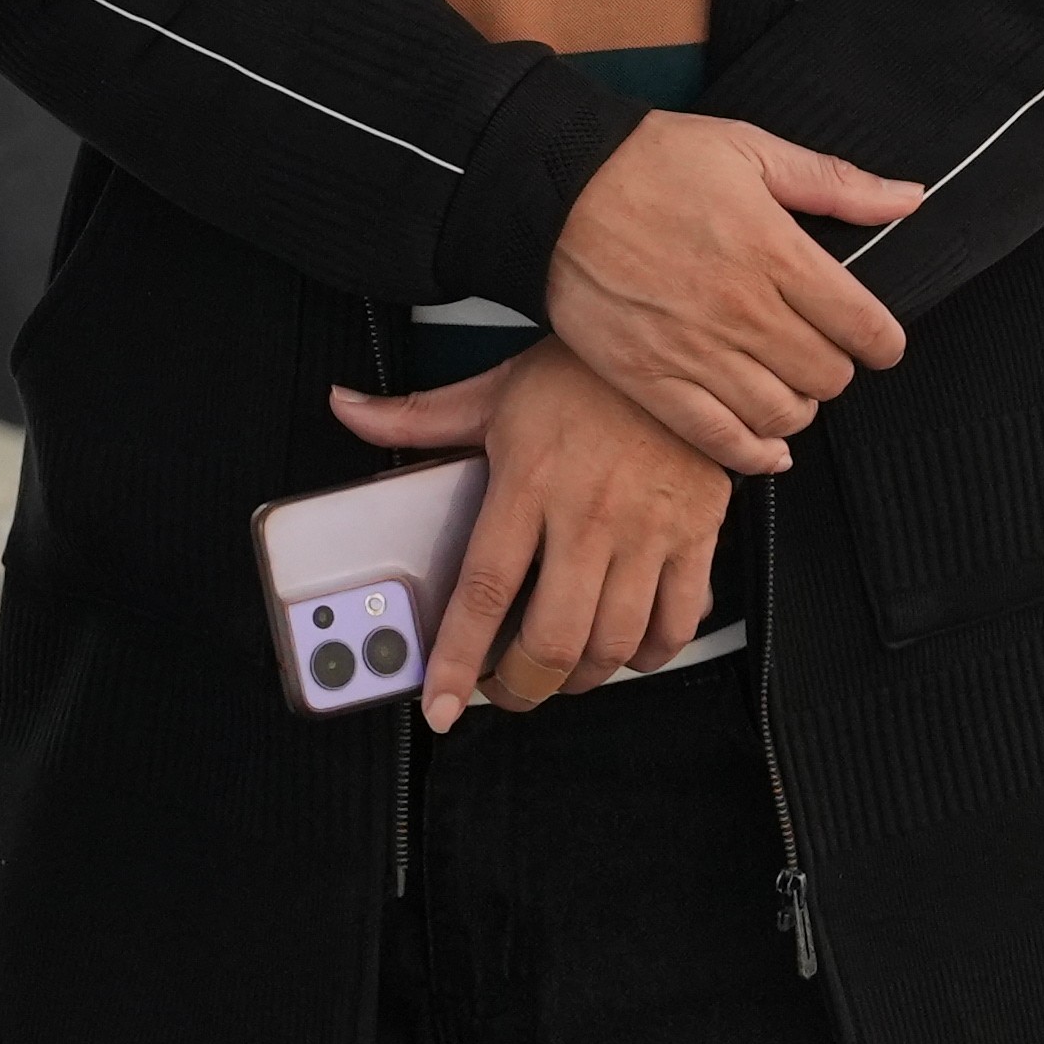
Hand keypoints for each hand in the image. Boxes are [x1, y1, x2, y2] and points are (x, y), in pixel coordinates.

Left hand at [331, 356, 732, 726]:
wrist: (676, 341)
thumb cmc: (582, 370)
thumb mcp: (492, 390)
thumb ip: (416, 418)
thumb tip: (346, 408)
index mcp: (527, 484)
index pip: (483, 591)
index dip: (458, 659)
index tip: (439, 703)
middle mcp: (588, 515)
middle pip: (552, 639)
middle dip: (522, 688)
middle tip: (505, 690)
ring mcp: (647, 530)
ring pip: (613, 644)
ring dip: (581, 679)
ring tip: (559, 673)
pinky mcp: (696, 536)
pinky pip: (676, 624)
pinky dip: (649, 655)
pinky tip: (626, 648)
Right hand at [541, 112, 922, 474]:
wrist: (551, 187)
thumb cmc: (648, 161)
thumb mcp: (749, 149)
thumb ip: (834, 182)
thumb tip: (908, 199)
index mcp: (774, 251)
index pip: (865, 327)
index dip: (883, 341)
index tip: (876, 338)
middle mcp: (742, 310)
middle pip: (829, 376)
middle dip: (836, 367)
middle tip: (818, 349)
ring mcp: (694, 352)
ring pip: (783, 414)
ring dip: (797, 405)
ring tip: (785, 382)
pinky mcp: (650, 380)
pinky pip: (721, 439)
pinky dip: (755, 452)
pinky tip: (767, 444)